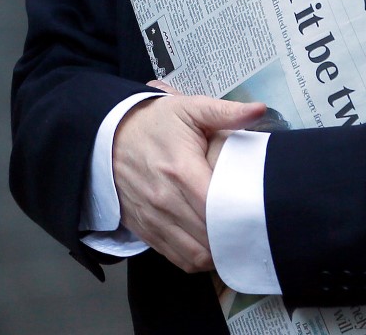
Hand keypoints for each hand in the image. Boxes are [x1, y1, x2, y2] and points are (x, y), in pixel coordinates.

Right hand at [113, 81, 265, 272]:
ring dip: (218, 251)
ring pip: (195, 254)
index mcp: (181, 170)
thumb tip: (259, 109)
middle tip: (253, 226)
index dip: (240, 214)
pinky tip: (212, 245)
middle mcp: (165, 200)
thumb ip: (226, 112)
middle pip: (209, 235)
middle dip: (234, 234)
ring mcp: (154, 218)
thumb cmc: (155, 123)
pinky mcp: (145, 230)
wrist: (106, 135)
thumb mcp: (189, 108)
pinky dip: (198, 258)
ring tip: (236, 238)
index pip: (216, 206)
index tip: (257, 210)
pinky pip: (177, 258)